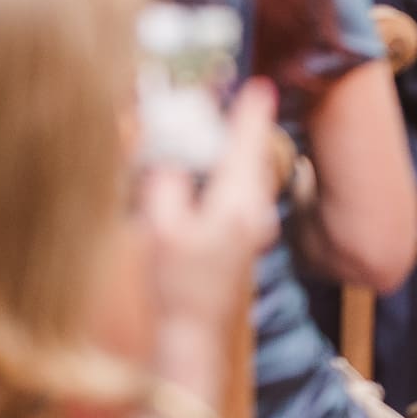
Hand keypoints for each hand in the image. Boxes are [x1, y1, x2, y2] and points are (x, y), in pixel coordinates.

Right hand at [138, 79, 281, 392]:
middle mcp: (254, 209)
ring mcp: (255, 225)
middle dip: (241, 126)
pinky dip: (229, 173)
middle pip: (251, 155)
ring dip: (235, 150)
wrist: (194, 333)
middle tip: (232, 98)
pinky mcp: (247, 237)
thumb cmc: (176, 285)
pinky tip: (211, 172)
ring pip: (248, 174)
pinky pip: (242, 192)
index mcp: (236, 202)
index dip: (249, 112)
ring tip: (218, 127)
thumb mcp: (159, 229)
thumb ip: (163, 183)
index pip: (247, 144)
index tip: (257, 84)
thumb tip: (163, 148)